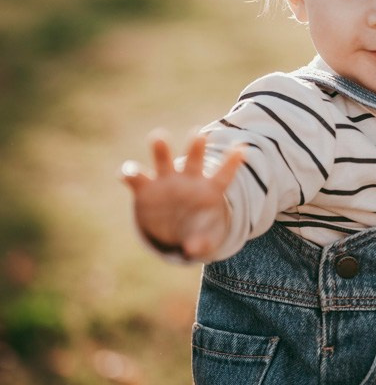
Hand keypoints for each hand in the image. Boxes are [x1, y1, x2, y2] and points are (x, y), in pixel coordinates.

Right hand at [121, 132, 243, 258]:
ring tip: (158, 137)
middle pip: (194, 161)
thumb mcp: (203, 241)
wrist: (173, 232)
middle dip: (196, 147)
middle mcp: (188, 180)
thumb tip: (191, 249)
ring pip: (163, 161)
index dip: (232, 163)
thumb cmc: (195, 231)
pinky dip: (130, 172)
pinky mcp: (145, 188)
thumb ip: (201, 244)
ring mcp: (166, 181)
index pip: (224, 176)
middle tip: (199, 135)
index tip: (241, 148)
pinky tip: (124, 173)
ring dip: (161, 148)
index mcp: (209, 190)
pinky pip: (136, 177)